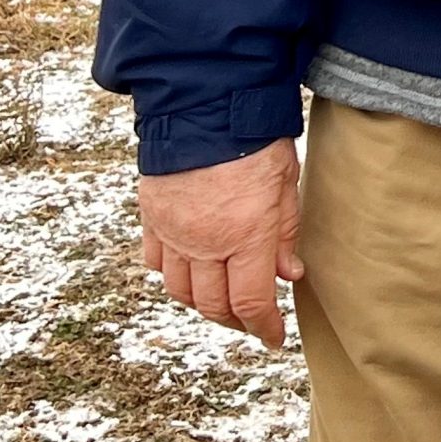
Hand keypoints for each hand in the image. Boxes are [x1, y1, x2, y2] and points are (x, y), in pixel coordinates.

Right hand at [137, 139, 303, 351]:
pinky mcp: (152, 218)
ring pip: (181, 291)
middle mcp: (205, 242)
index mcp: (245, 236)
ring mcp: (173, 233)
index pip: (252, 302)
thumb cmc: (253, 139)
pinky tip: (188, 273)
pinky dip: (172, 276)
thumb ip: (284, 233)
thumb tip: (288, 274)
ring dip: (203, 305)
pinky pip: (155, 263)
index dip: (264, 327)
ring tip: (222, 303)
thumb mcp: (285, 184)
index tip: (275, 338)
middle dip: (236, 321)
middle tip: (252, 321)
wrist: (203, 104)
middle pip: (215, 305)